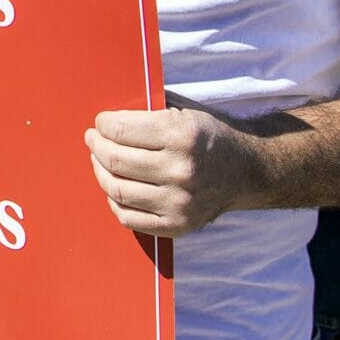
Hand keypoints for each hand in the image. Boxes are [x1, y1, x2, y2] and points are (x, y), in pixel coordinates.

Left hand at [84, 107, 262, 236]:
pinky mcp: (177, 225)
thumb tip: (103, 121)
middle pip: (114, 159)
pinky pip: (128, 217)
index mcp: (181, 136)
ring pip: (116, 188)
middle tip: (93, 139)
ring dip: (99, 171)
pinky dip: (113, 200)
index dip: (103, 124)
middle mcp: (180, 170)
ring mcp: (178, 202)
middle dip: (96, 145)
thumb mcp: (184, 114)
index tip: (100, 122)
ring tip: (99, 160)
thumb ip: (146, 115)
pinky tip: (114, 187)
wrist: (246, 171)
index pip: (120, 129)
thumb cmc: (207, 138)